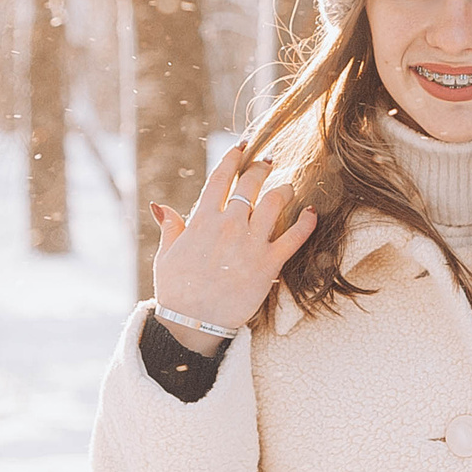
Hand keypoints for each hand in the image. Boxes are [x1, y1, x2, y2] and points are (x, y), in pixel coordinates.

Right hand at [148, 144, 316, 352]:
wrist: (193, 324)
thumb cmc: (176, 292)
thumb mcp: (166, 256)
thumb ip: (169, 227)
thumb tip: (159, 206)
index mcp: (202, 221)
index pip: (221, 178)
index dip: (232, 158)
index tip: (242, 147)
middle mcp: (229, 226)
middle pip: (251, 184)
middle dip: (261, 168)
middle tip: (268, 162)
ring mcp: (250, 243)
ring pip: (275, 202)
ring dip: (284, 190)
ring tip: (287, 187)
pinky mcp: (268, 264)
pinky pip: (294, 237)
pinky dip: (306, 223)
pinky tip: (312, 213)